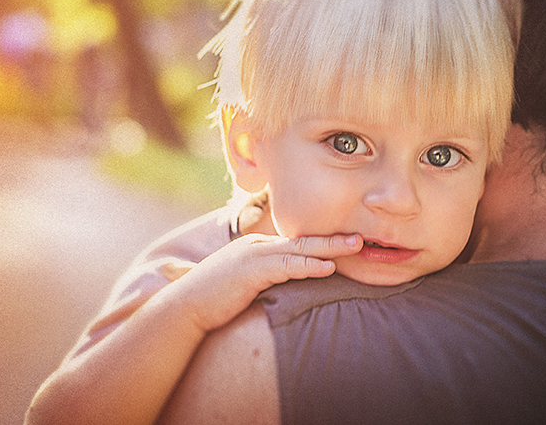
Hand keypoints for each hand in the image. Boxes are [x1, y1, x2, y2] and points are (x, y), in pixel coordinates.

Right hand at [159, 233, 361, 333]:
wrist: (185, 308)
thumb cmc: (214, 300)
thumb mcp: (244, 285)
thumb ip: (265, 280)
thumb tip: (287, 289)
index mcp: (257, 249)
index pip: (295, 243)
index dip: (322, 243)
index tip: (346, 243)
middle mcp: (257, 247)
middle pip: (303, 240)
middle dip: (333, 238)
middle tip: (361, 237)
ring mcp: (254, 256)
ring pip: (300, 249)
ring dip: (330, 247)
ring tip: (355, 246)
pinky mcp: (251, 271)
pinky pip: (287, 266)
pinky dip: (309, 266)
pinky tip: (328, 267)